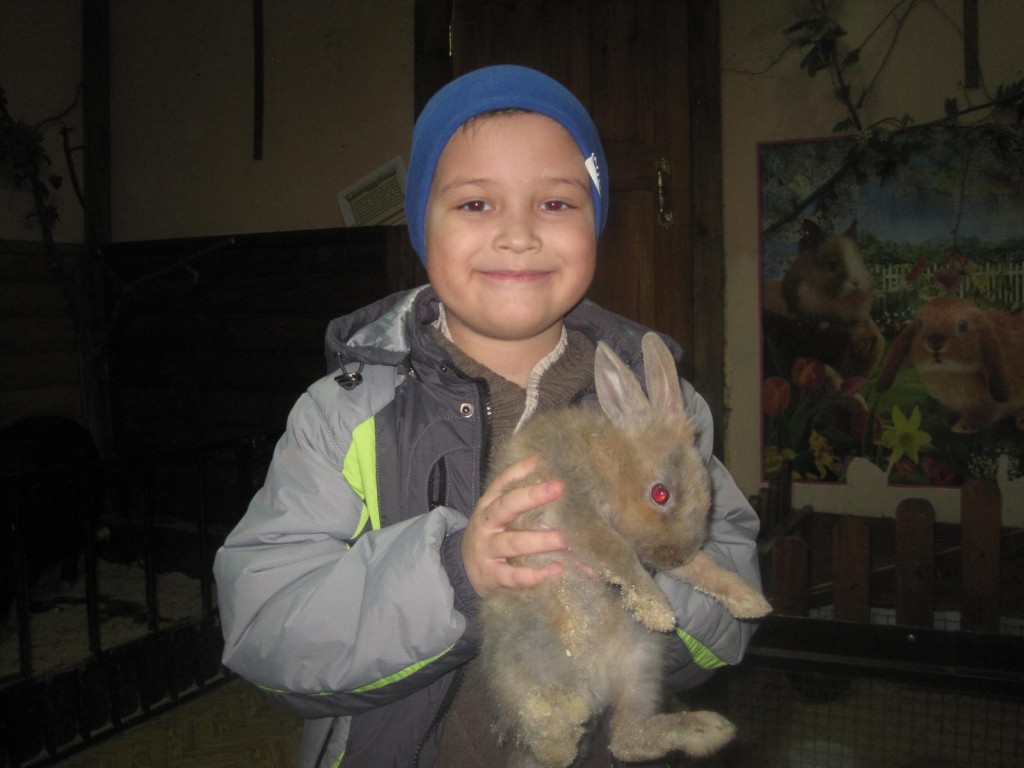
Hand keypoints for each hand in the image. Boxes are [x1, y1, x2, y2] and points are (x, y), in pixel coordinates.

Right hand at [461, 454, 565, 596]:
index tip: (541, 460)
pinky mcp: (492, 576)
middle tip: (558, 487)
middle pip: (506, 507)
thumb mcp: (496, 512)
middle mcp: (486, 524)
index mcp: (489, 505)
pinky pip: (513, 576)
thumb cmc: (490, 535)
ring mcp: (488, 550)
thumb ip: (518, 494)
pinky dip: (534, 575)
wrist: (460, 569)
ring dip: (539, 541)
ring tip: (562, 538)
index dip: (520, 470)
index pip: (502, 482)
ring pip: (513, 543)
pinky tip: (555, 569)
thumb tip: (542, 463)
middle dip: (532, 497)